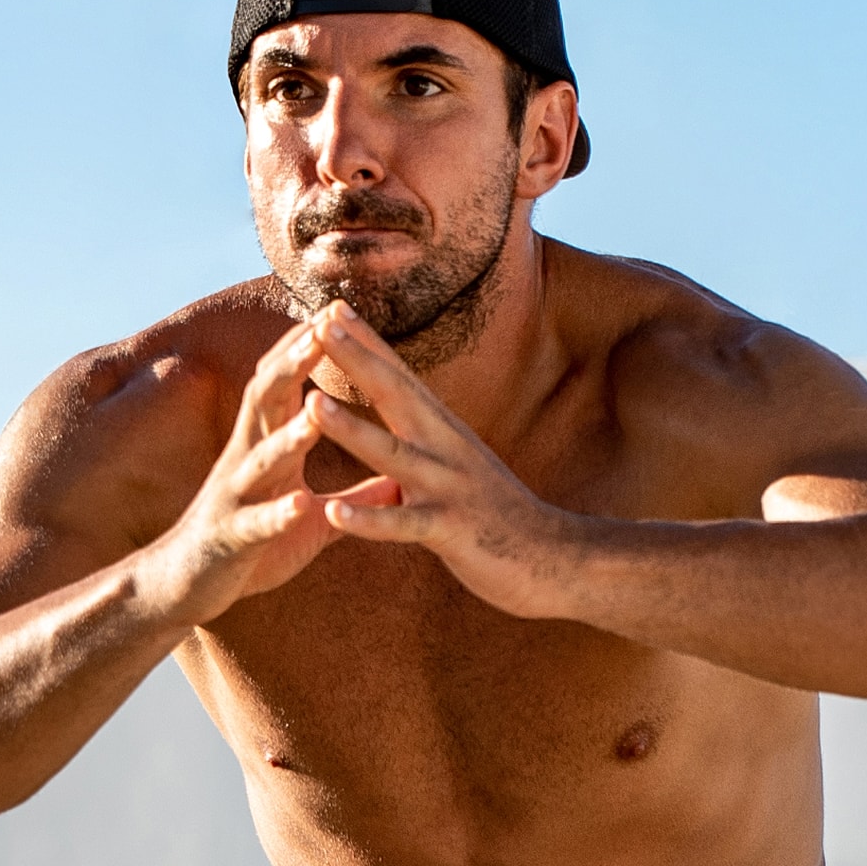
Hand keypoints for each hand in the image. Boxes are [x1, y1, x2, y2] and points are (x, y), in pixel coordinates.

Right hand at [139, 320, 400, 623]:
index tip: (337, 310)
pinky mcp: (231, 539)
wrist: (187, 586)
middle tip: (320, 328)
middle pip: (265, 401)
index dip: (306, 348)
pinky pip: (256, 524)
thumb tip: (399, 479)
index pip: (284, 386)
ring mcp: (235, 498)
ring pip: (260, 458)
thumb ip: (353, 494)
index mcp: (266, 448)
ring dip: (288, 435)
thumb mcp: (308, 516)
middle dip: (292, 364)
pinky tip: (302, 503)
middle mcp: (246, 461)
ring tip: (316, 411)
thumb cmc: (249, 545)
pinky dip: (278, 512)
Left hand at [304, 302, 580, 617]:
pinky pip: (403, 526)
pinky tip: (333, 514)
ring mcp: (449, 489)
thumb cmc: (501, 515)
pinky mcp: (451, 532)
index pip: (401, 377)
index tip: (332, 306)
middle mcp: (447, 451)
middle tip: (319, 323)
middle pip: (396, 396)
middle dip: (357, 359)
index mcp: (444, 434)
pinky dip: (368, 521)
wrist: (557, 559)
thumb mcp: (461, 464)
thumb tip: (403, 409)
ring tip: (310, 404)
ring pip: (393, 455)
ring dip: (350, 429)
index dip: (368, 342)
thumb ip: (428, 438)